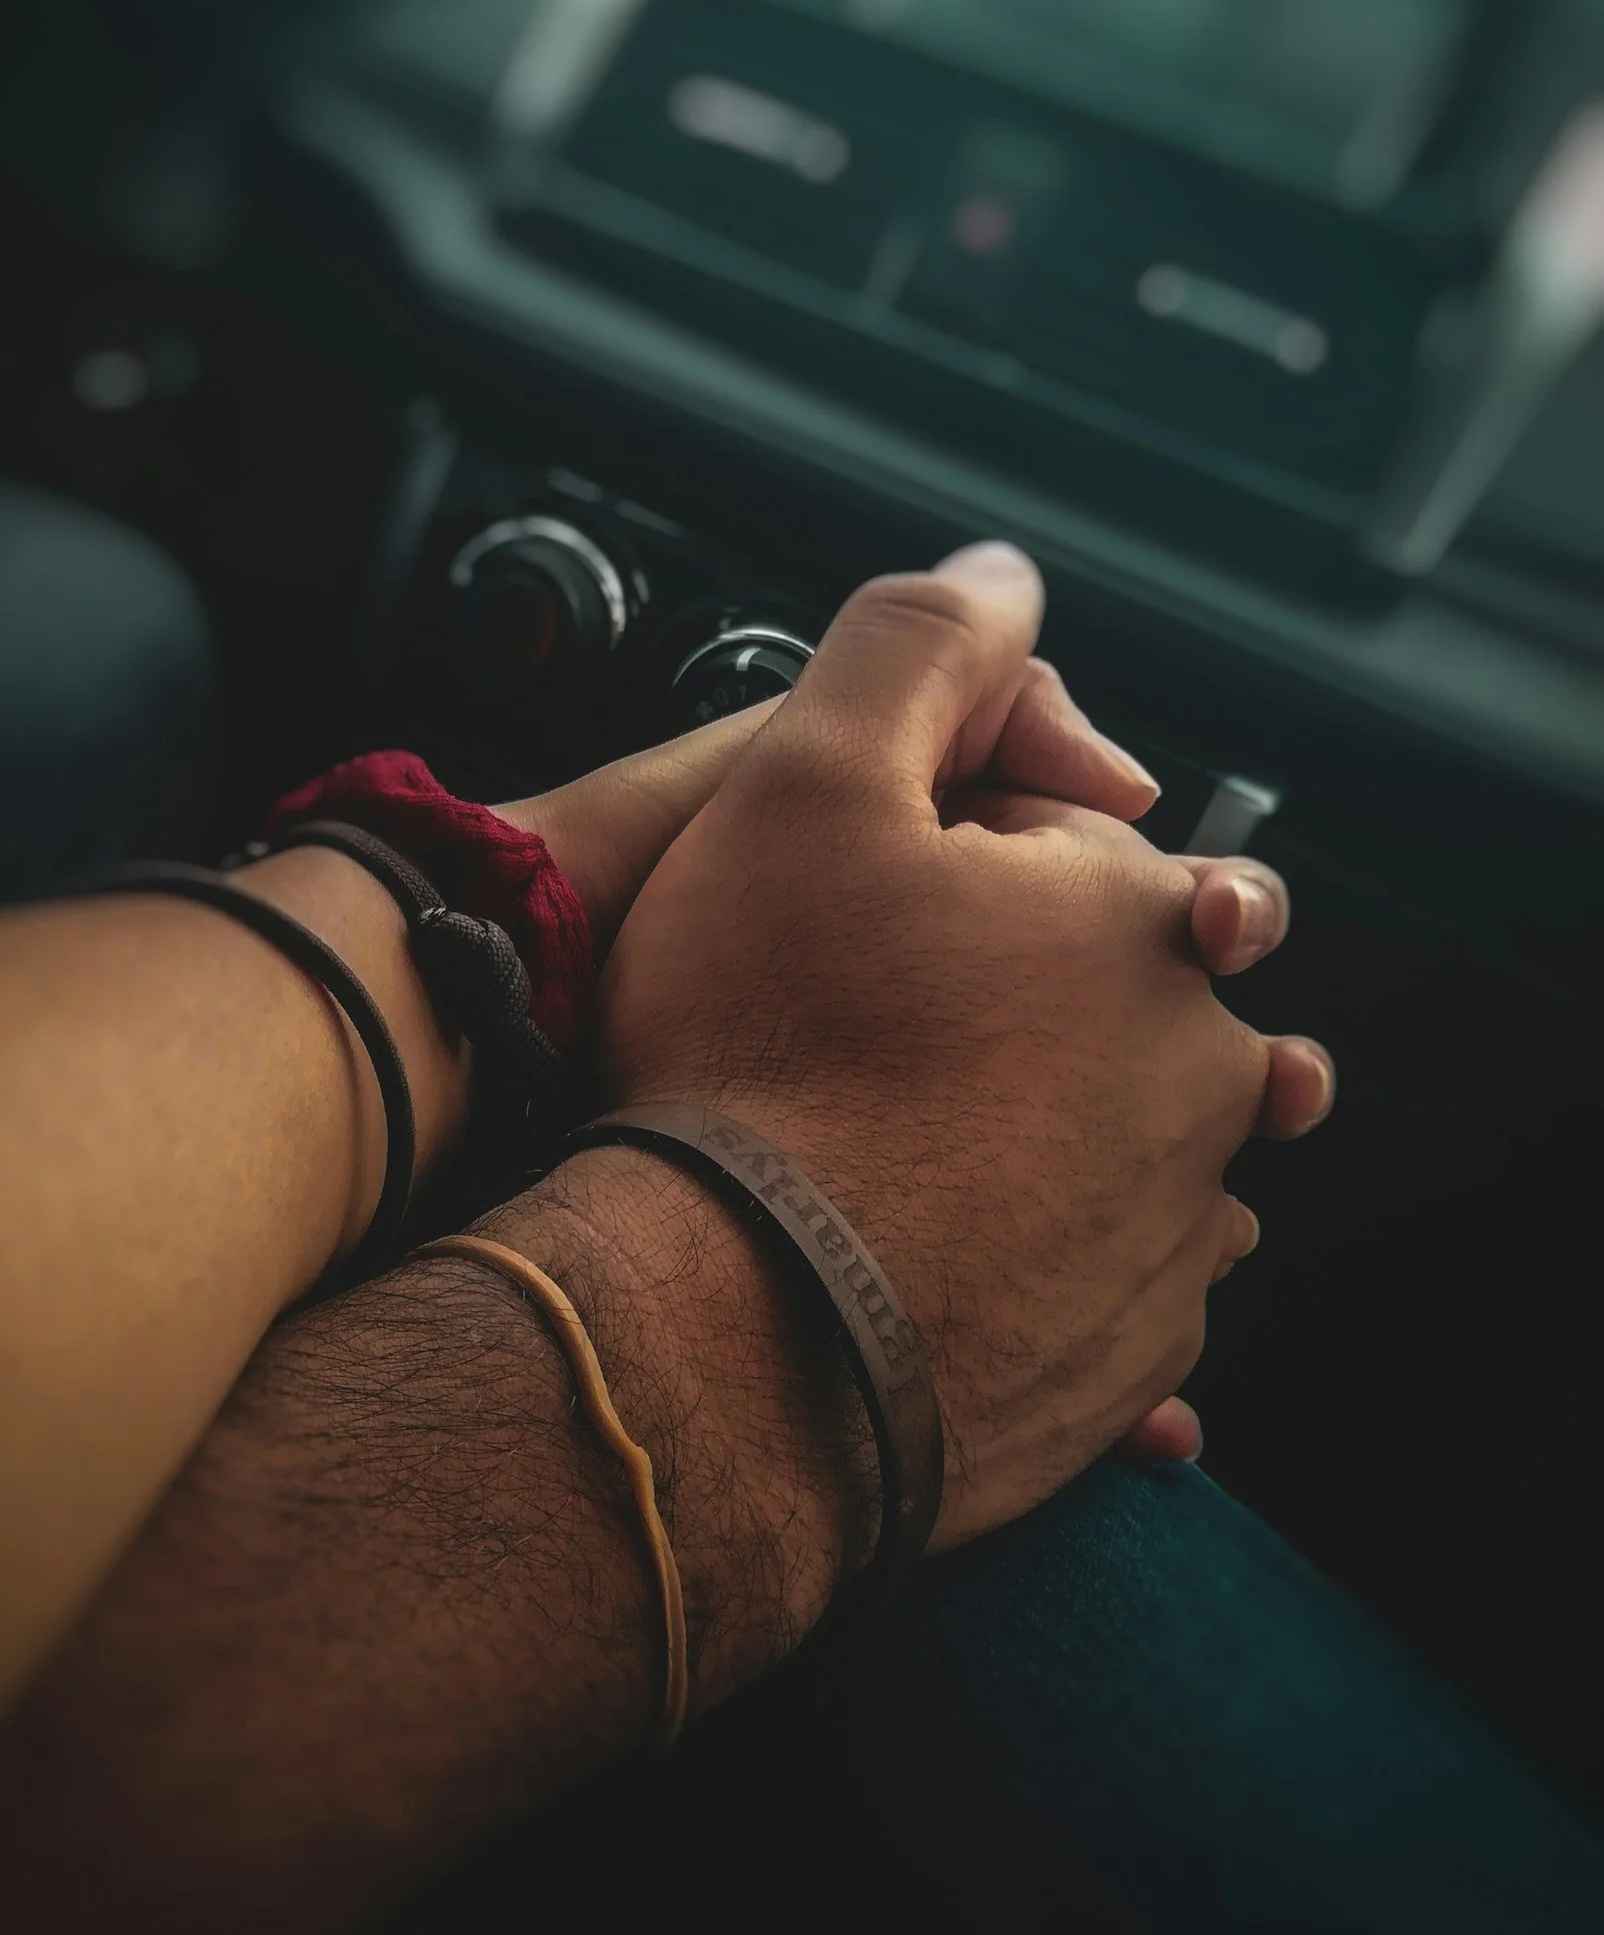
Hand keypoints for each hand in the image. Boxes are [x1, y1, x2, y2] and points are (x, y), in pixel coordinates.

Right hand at [596, 542, 1333, 1551]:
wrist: (731, 1336)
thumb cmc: (758, 1052)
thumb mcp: (805, 782)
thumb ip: (915, 650)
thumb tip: (1002, 573)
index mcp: (1148, 925)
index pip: (1093, 853)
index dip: (982, 864)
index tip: (898, 914)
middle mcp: (1203, 1082)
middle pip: (1132, 1007)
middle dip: (1044, 1006)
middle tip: (902, 1041)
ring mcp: (1177, 1235)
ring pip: (1139, 1151)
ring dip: (1064, 1141)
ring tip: (925, 1151)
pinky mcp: (1131, 1361)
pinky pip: (1110, 1290)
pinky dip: (1048, 1266)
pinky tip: (952, 1262)